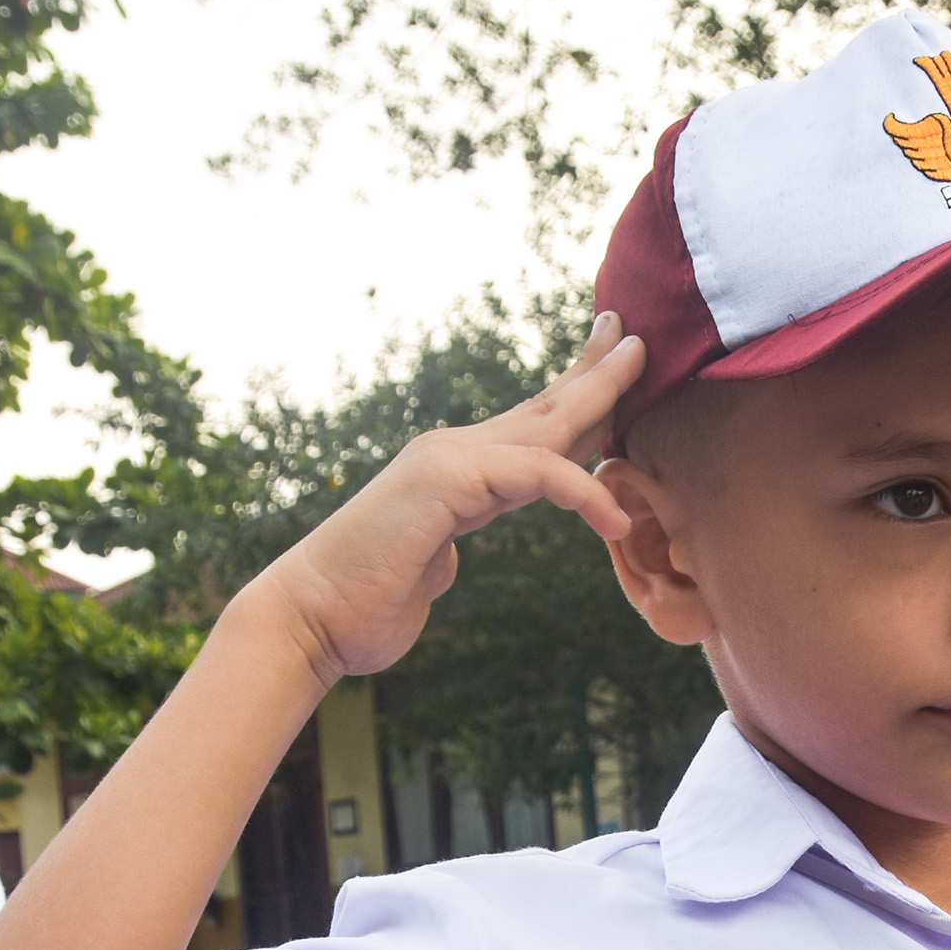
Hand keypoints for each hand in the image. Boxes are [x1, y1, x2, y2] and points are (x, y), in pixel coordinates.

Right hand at [260, 317, 646, 684]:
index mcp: (457, 473)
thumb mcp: (426, 567)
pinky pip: (535, 474)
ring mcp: (448, 460)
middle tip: (634, 332)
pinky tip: (614, 520)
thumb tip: (449, 556)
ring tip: (639, 366)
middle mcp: (453, 454)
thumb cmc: (365, 603)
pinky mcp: (447, 481)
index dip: (573, 392)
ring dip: (597, 391)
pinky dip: (581, 492)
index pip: (528, 424)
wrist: (311, 617)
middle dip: (593, 368)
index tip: (611, 362)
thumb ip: (445, 546)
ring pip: (545, 422)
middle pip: (542, 404)